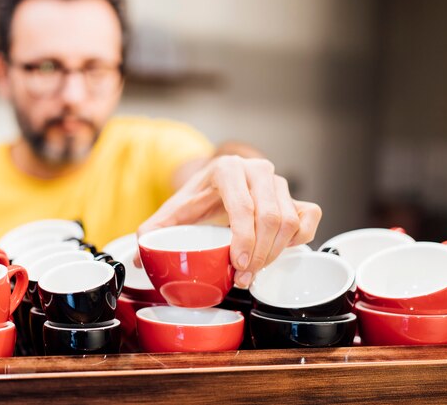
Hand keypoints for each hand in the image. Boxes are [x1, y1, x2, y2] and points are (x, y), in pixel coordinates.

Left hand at [137, 156, 321, 287]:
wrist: (215, 182)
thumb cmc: (197, 199)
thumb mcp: (173, 211)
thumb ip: (152, 231)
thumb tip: (137, 258)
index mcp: (227, 169)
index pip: (244, 206)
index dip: (244, 239)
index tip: (238, 265)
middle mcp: (257, 170)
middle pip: (271, 216)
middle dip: (260, 253)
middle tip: (244, 277)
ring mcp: (279, 182)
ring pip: (290, 221)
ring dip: (275, 252)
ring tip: (255, 271)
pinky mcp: (294, 195)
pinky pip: (309, 217)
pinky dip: (298, 239)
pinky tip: (277, 250)